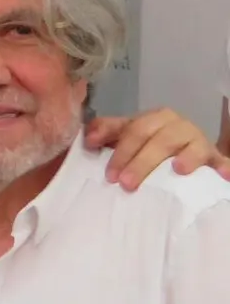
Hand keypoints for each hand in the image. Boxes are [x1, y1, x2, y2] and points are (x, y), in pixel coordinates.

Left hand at [86, 107, 229, 189]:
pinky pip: (221, 161)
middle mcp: (177, 126)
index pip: (135, 129)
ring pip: (192, 145)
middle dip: (142, 161)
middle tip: (126, 184)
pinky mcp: (215, 159)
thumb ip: (106, 133)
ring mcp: (198, 141)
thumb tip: (88, 137)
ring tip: (178, 171)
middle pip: (160, 139)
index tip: (109, 175)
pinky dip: (223, 167)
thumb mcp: (126, 137)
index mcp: (153, 119)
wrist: (181, 154)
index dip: (121, 151)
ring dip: (186, 157)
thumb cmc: (147, 147)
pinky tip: (223, 175)